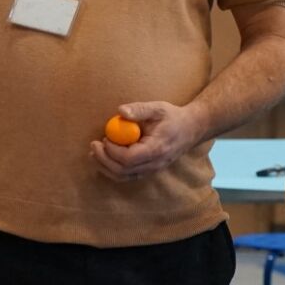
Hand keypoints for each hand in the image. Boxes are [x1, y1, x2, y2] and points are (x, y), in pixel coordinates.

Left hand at [88, 100, 205, 181]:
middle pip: (123, 171)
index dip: (112, 151)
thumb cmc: (173, 117)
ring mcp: (152, 169)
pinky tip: (104, 157)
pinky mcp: (149, 170)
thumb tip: (120, 111)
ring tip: (94, 152)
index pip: (129, 158)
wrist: (191, 129)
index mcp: (157, 149)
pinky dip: (113, 169)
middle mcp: (155, 164)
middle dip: (104, 160)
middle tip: (93, 145)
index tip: (103, 138)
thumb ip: (139, 109)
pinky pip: (128, 176)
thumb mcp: (157, 108)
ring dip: (105, 167)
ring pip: (124, 177)